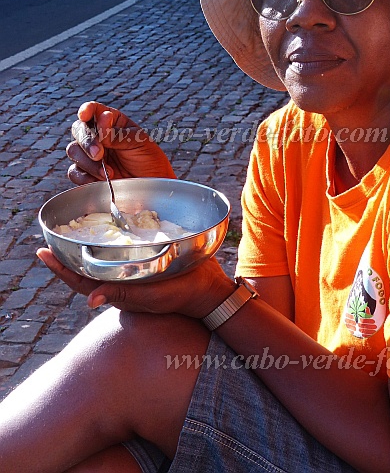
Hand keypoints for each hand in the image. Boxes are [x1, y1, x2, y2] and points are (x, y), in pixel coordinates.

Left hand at [37, 248, 235, 317]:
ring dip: (82, 247)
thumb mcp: (151, 296)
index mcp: (117, 291)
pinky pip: (118, 254)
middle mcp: (120, 282)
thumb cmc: (179, 294)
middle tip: (48, 238)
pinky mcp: (143, 264)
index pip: (80, 281)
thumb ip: (123, 295)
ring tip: (68, 231)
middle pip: (85, 269)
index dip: (60, 268)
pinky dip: (106, 243)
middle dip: (66, 256)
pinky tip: (104, 228)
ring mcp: (130, 273)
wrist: (206, 289)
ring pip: (99, 261)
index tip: (43, 251)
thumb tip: (89, 300)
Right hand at [66, 101, 175, 184]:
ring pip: (74, 150)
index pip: (94, 110)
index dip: (87, 110)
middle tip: (99, 154)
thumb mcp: (139, 142)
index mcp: (112, 121)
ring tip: (109, 172)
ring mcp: (91, 154)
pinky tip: (101, 180)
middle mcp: (98, 135)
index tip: (85, 114)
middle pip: (79, 129)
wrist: (152, 185)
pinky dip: (84, 176)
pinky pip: (74, 172)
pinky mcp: (88, 173)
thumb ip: (118, 134)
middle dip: (86, 141)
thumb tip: (102, 119)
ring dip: (88, 161)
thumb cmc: (149, 160)